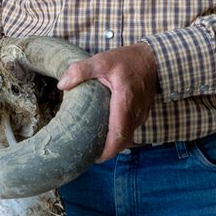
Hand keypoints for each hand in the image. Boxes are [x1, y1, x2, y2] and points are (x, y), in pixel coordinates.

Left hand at [56, 42, 159, 160]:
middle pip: (123, 141)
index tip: (94, 157)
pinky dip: (119, 136)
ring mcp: (141, 114)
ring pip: (127, 137)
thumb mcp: (102, 60)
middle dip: (107, 151)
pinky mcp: (142, 114)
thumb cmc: (127, 60)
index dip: (108, 150)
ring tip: (94, 144)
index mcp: (125, 101)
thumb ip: (81, 70)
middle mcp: (136, 112)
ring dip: (113, 144)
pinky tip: (106, 132)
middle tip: (88, 154)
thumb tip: (62, 84)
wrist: (152, 59)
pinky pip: (130, 130)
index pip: (119, 134)